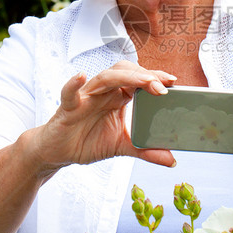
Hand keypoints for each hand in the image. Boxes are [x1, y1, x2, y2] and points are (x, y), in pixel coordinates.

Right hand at [35, 61, 176, 171]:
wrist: (58, 153)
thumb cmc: (88, 141)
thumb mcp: (122, 146)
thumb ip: (146, 151)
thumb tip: (172, 160)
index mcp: (118, 97)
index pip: (138, 80)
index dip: (155, 78)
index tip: (174, 82)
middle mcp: (104, 92)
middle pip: (124, 72)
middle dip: (144, 75)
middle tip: (163, 85)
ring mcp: (86, 97)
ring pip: (104, 78)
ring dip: (124, 77)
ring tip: (143, 81)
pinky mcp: (68, 108)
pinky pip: (70, 93)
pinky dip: (74, 84)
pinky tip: (81, 77)